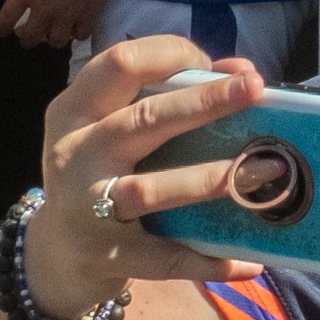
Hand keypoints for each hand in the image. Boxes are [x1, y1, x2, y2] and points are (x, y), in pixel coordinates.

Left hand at [0, 0, 114, 48]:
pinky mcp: (88, 13)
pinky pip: (81, 34)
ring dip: (52, 40)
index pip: (7, 18)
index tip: (3, 32)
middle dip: (27, 40)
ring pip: (56, 41)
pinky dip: (77, 34)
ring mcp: (67, 14)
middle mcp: (43, 9)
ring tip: (53, 36)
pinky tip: (76, 28)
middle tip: (29, 39)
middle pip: (31, 37)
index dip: (3, 28)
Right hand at [22, 32, 268, 315]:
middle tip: (255, 88)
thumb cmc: (101, 174)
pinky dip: (206, 261)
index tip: (222, 67)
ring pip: (152, 189)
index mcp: (75, 111)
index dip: (175, 56)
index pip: (122, 63)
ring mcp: (87, 207)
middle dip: (206, 101)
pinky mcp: (105, 255)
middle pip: (145, 118)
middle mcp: (75, 153)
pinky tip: (249, 263)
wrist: (54, 256)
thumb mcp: (114, 129)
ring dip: (212, 179)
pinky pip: (163, 258)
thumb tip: (241, 71)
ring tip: (265, 170)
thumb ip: (169, 96)